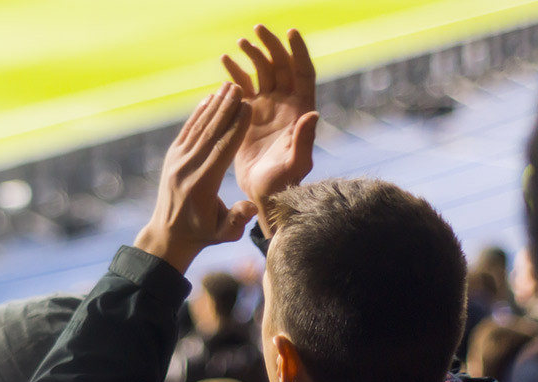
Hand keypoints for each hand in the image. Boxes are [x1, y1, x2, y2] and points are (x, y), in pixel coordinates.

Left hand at [135, 82, 257, 272]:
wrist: (168, 234)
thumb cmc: (203, 234)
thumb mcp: (224, 234)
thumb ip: (237, 221)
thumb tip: (249, 207)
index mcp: (202, 184)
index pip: (221, 150)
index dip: (235, 127)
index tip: (247, 107)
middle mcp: (187, 168)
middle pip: (210, 133)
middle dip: (225, 108)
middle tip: (238, 87)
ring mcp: (177, 160)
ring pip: (198, 127)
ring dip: (213, 105)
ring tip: (227, 86)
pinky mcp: (172, 156)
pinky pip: (188, 130)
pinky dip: (198, 113)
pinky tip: (209, 98)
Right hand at [221, 25, 321, 233]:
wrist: (264, 194)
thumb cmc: (284, 184)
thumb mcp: (296, 164)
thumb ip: (304, 140)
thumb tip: (312, 114)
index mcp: (300, 110)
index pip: (303, 73)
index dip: (298, 51)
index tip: (289, 32)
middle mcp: (286, 104)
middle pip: (280, 66)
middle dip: (270, 46)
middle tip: (257, 30)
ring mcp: (267, 108)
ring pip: (261, 72)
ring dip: (252, 55)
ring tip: (239, 44)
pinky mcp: (248, 114)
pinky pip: (242, 87)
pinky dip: (235, 72)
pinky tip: (225, 60)